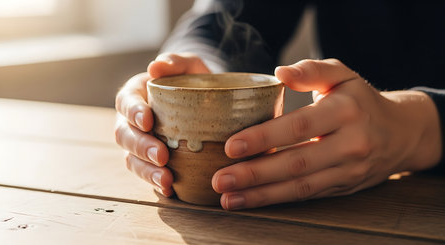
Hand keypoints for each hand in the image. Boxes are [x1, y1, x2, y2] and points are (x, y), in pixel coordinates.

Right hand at [115, 53, 210, 195]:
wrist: (206, 102)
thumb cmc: (194, 81)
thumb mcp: (190, 66)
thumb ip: (176, 62)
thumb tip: (156, 66)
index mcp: (136, 95)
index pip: (126, 102)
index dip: (133, 112)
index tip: (148, 121)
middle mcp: (132, 121)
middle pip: (125, 136)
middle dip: (141, 147)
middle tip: (163, 156)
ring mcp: (140, 143)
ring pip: (132, 160)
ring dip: (146, 171)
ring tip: (166, 181)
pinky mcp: (151, 162)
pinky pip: (147, 174)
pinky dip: (155, 183)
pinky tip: (171, 190)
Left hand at [212, 59, 441, 209]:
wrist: (401, 134)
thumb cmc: (362, 100)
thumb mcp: (344, 75)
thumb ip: (312, 70)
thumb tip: (279, 72)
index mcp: (345, 111)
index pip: (299, 126)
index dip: (264, 137)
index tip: (232, 146)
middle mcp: (350, 144)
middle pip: (296, 163)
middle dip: (255, 174)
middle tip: (220, 180)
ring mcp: (347, 171)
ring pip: (300, 187)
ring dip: (261, 195)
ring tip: (227, 198)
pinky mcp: (343, 187)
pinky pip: (306, 196)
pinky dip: (276, 200)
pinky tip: (251, 200)